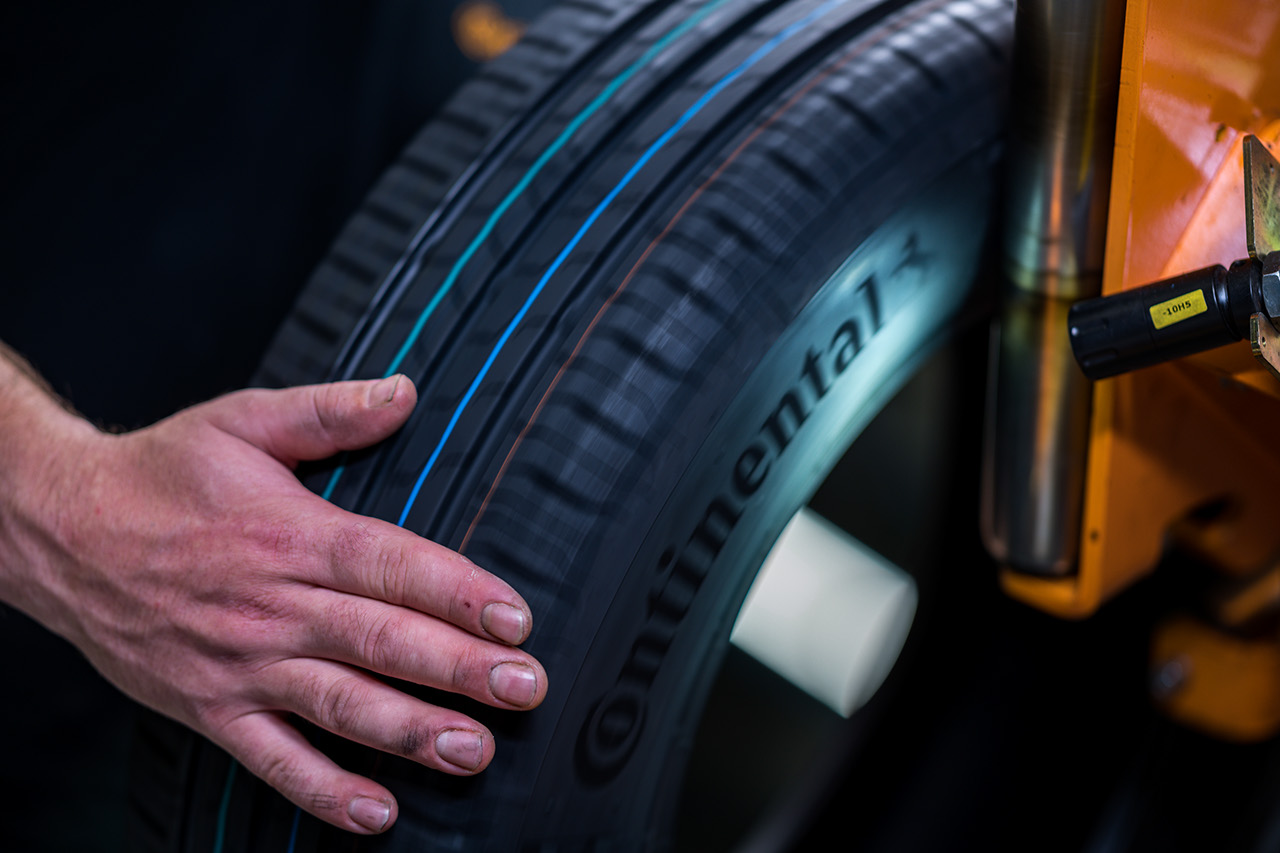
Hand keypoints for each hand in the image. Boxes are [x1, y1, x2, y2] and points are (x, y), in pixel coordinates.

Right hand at [0, 371, 546, 834]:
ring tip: (475, 751)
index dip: (458, 592)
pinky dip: (324, 791)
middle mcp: (273, 605)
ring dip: (411, 732)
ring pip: (339, 705)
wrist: (58, 532)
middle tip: (525, 688)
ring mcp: (242, 664)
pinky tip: (378, 812)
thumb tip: (405, 393)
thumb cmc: (160, 475)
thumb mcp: (242, 423)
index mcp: (292, 535)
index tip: (515, 619)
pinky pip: (272, 761)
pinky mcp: (211, 708)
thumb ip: (328, 412)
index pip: (390, 565)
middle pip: (380, 640)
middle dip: (460, 668)